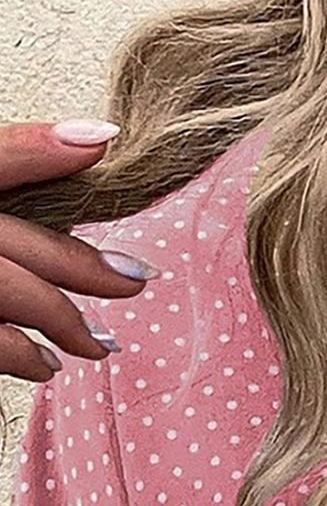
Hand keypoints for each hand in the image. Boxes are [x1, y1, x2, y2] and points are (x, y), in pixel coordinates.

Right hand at [0, 119, 155, 383]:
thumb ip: (7, 174)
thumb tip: (91, 144)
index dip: (40, 147)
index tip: (102, 141)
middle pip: (18, 238)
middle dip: (85, 263)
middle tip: (135, 278)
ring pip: (14, 293)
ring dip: (66, 321)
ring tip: (96, 342)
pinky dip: (25, 356)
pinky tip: (47, 364)